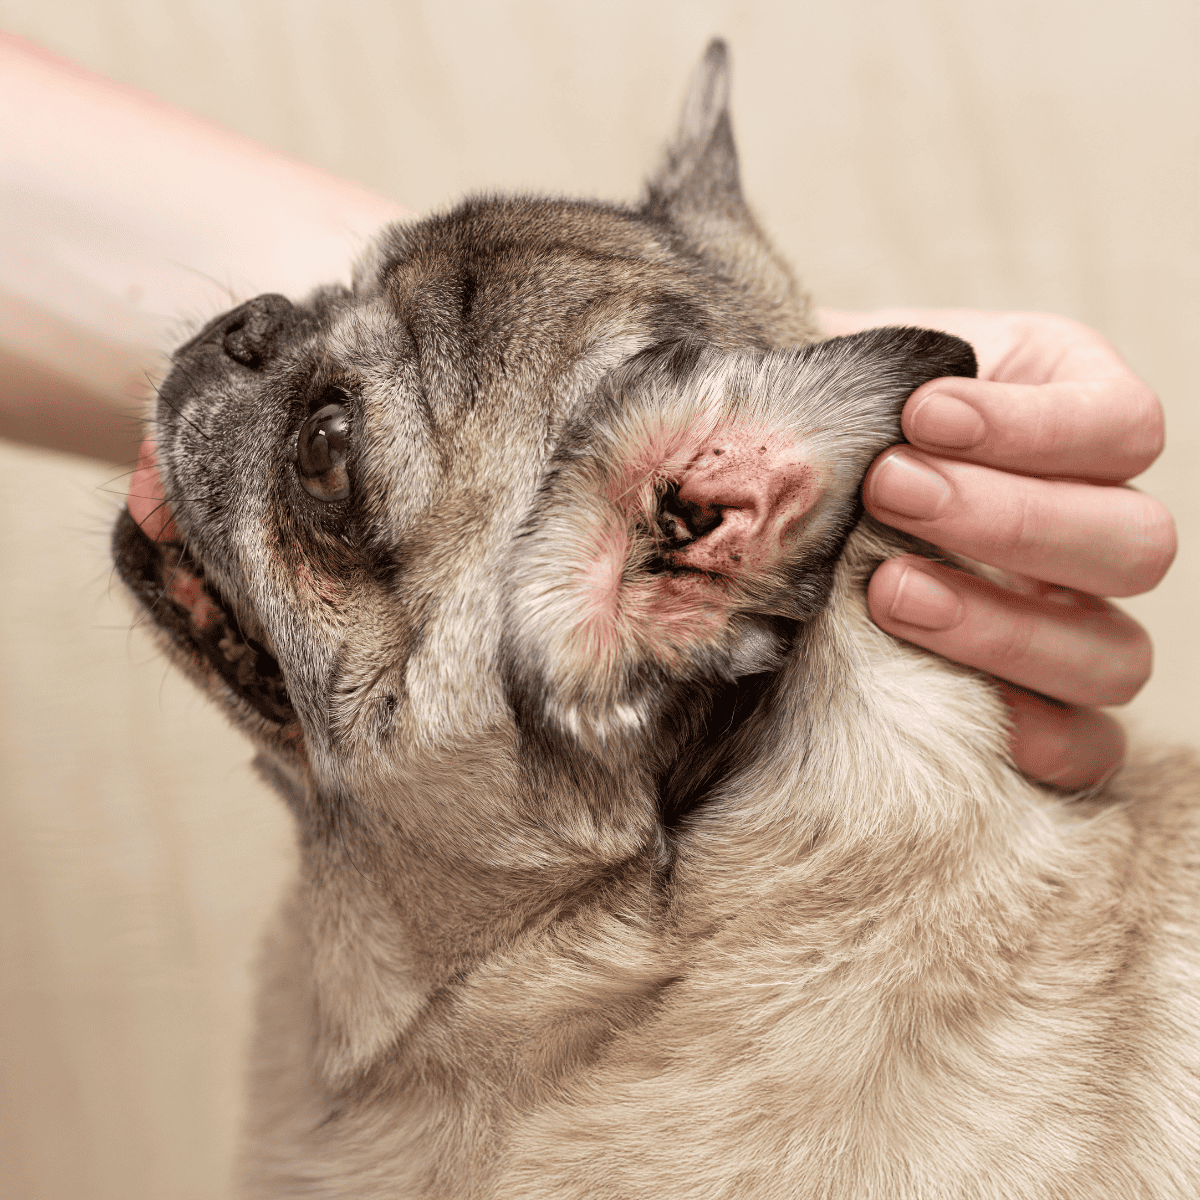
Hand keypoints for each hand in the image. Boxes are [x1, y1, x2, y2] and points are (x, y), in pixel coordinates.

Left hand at [821, 308, 1175, 788]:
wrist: (772, 509)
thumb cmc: (822, 427)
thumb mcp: (846, 381)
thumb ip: (865, 382)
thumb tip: (839, 405)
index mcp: (1070, 423)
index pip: (1122, 427)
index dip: (1034, 425)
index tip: (920, 411)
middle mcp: (1092, 528)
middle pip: (1134, 541)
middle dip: (1005, 518)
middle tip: (887, 491)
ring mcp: (1077, 627)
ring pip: (1114, 653)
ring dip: (1000, 626)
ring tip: (885, 591)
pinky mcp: (1044, 708)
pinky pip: (1090, 747)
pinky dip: (1039, 735)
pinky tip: (951, 703)